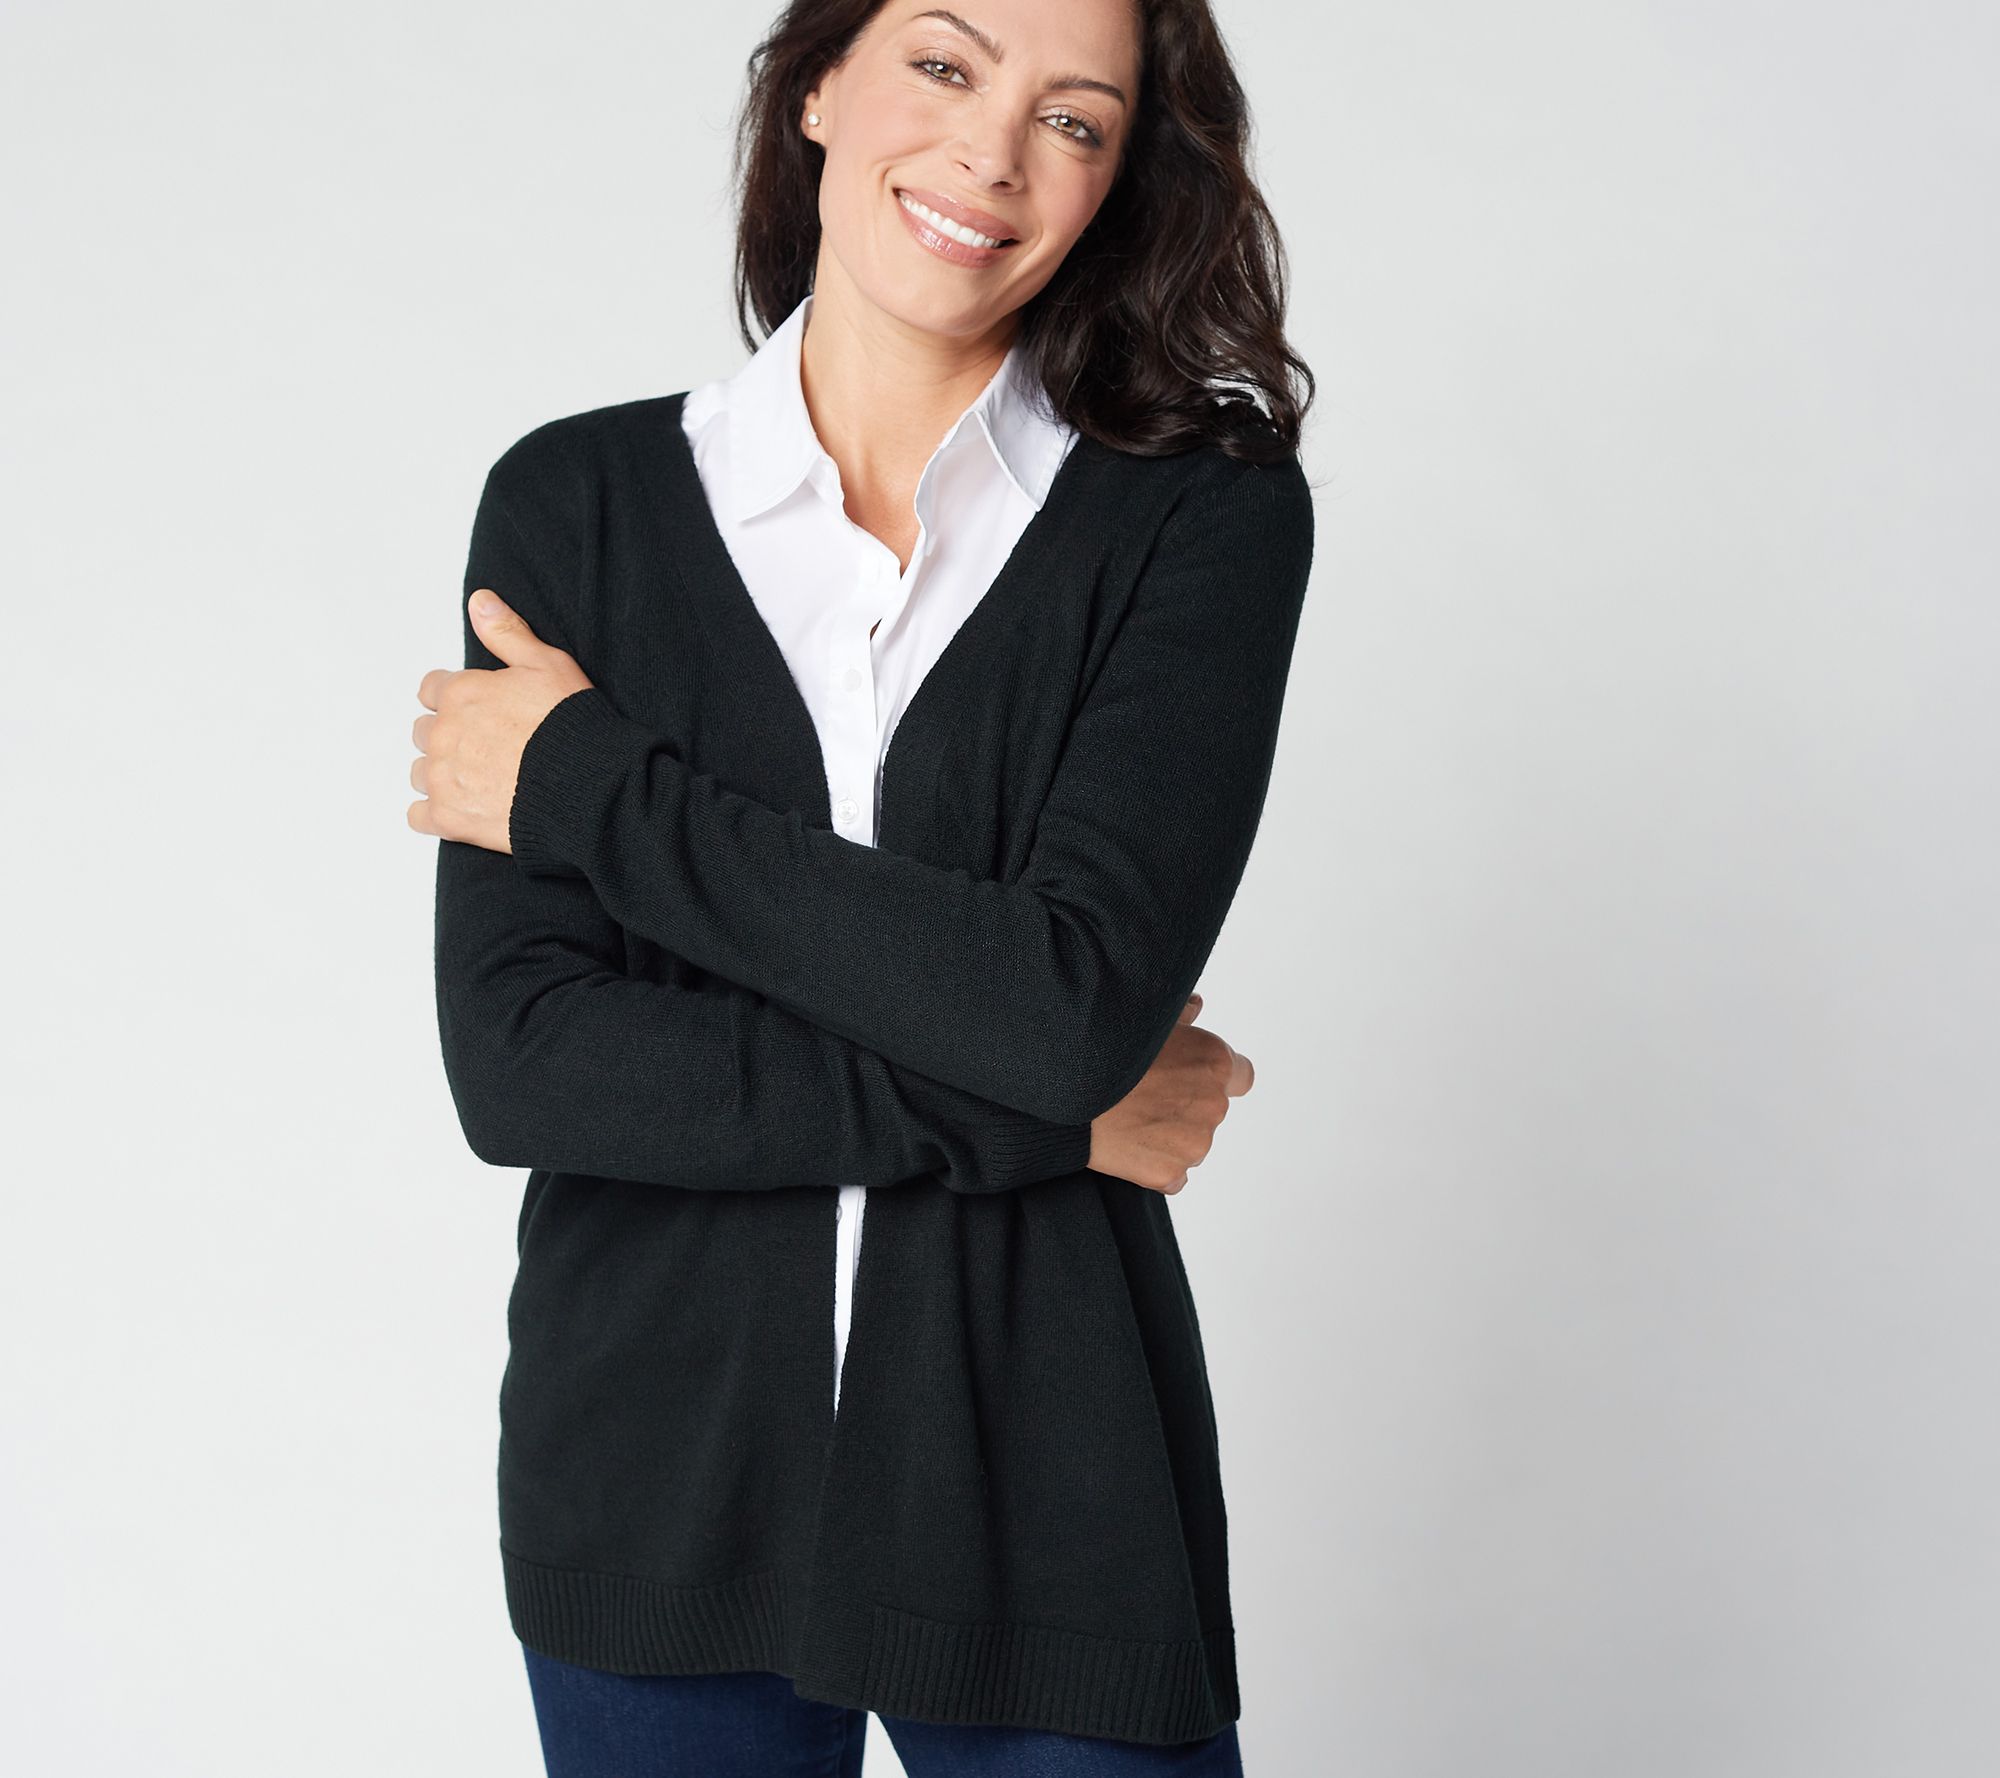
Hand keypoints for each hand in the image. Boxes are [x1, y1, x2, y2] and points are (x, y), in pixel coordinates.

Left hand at [407, 589, 595, 852]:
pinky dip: (434, 814)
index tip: (481, 710)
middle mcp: (443, 734)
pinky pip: (418, 816)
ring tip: (480, 780)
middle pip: (425, 732)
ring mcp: (443, 778)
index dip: (456, 698)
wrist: (586, 787)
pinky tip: (463, 808)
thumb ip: (507, 632)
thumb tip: (478, 600)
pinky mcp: (449, 819)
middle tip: (487, 747)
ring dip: (442, 774)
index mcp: (460, 694)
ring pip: (421, 772)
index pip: (433, 689)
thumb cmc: (572, 726)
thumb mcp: (548, 664)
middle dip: (449, 736)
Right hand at [1088, 993, 1254, 1193]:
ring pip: (1190, 1144)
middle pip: (1210, 1110)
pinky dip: (1154, 1165)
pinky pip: (1171, 1174)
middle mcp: (1214, 1104)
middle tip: (1144, 1096)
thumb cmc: (1105, 1048)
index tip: (1190, 1077)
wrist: (1065, 1093)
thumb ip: (1180, 1014)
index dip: (1213, 1076)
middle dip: (1184, 1106)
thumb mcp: (1146, 1019)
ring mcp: (1194, 1143)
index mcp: (1215, 1061)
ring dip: (1169, 1137)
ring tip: (1129, 1119)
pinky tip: (1126, 1144)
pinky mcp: (1169, 1173)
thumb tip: (1196, 1008)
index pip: (1241, 1076)